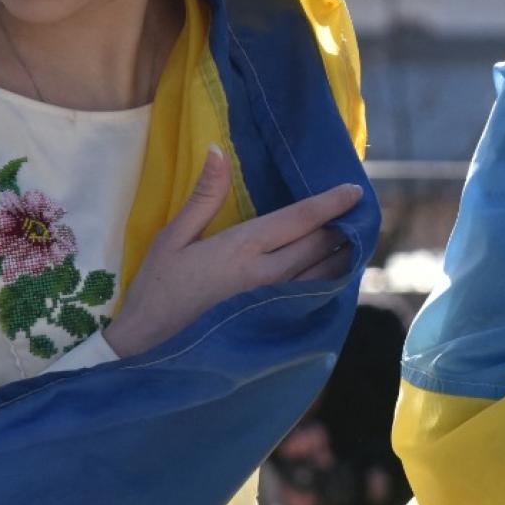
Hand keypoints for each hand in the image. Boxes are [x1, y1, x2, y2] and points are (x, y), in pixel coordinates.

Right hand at [105, 145, 360, 356]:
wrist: (146, 355)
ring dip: (341, 255)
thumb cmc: (156, 292)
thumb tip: (217, 149)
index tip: (354, 191)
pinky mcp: (275, 329)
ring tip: (354, 239)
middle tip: (358, 212)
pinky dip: (330, 284)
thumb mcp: (173, 239)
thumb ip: (204, 196)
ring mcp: (275, 307)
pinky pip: (314, 302)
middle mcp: (267, 276)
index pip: (299, 219)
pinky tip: (334, 276)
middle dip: (341, 227)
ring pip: (323, 275)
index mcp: (242, 248)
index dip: (330, 203)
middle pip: (319, 245)